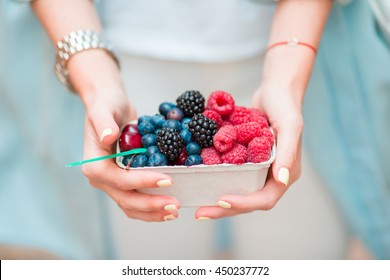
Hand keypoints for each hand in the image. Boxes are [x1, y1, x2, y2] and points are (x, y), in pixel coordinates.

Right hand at [80, 89, 179, 221]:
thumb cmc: (106, 105)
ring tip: (174, 211)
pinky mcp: (122, 183)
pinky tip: (167, 208)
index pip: (120, 179)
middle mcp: (101, 178)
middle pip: (125, 199)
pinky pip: (135, 200)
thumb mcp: (103, 109)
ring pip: (130, 206)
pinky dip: (150, 207)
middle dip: (151, 204)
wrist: (108, 106)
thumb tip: (108, 136)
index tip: (168, 180)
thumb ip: (104, 122)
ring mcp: (111, 183)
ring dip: (152, 212)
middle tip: (176, 205)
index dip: (143, 182)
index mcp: (94, 164)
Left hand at [195, 85, 302, 218]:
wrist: (275, 91)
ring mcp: (258, 169)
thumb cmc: (286, 105)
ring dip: (218, 199)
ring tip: (197, 205)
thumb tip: (282, 180)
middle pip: (248, 200)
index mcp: (285, 173)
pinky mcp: (246, 161)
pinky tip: (199, 182)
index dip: (244, 203)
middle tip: (200, 213)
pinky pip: (231, 176)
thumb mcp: (290, 125)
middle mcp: (272, 176)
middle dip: (224, 208)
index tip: (221, 200)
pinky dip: (217, 181)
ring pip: (237, 190)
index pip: (265, 198)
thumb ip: (287, 152)